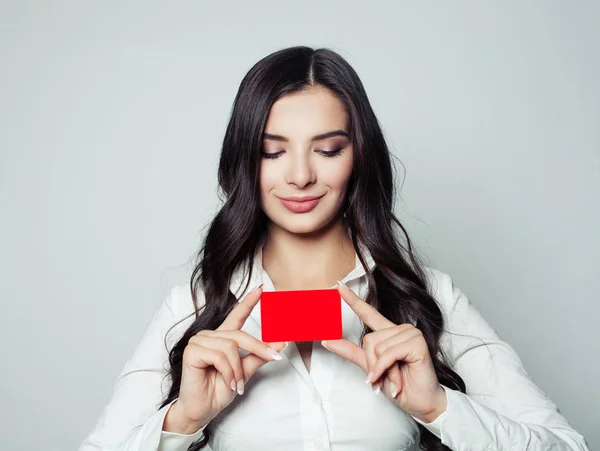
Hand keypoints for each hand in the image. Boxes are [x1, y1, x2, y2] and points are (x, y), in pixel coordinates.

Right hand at [166, 284, 286, 431]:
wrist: (202, 410)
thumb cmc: (218, 391)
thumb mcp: (244, 372)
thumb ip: (259, 356)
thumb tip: (280, 343)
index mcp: (222, 338)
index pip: (236, 316)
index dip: (248, 302)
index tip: (260, 289)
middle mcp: (210, 336)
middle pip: (240, 335)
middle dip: (259, 348)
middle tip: (275, 358)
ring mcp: (199, 341)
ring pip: (230, 347)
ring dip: (237, 369)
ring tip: (236, 384)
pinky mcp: (192, 351)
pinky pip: (219, 355)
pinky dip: (228, 371)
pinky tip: (226, 381)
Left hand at [321, 281, 446, 422]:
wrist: (421, 403)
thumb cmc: (400, 386)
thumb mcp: (371, 367)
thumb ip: (351, 352)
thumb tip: (327, 340)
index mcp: (389, 332)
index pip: (368, 313)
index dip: (353, 301)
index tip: (339, 287)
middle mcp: (400, 328)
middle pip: (369, 339)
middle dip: (373, 364)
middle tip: (383, 378)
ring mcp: (411, 333)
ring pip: (378, 347)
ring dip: (381, 369)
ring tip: (394, 381)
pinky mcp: (417, 343)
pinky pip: (388, 354)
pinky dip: (385, 369)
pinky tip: (392, 382)